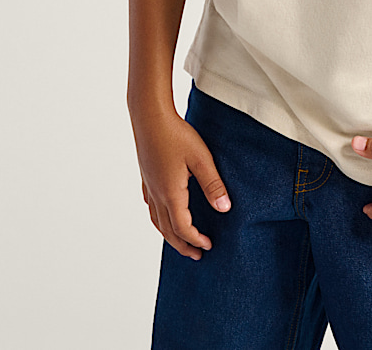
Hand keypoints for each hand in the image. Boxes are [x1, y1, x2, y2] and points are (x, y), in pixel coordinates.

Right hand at [132, 105, 231, 260]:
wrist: (149, 117)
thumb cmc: (176, 135)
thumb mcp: (201, 159)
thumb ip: (213, 185)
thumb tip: (225, 209)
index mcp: (171, 194)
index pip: (183, 228)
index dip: (196, 240)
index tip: (208, 246)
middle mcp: (157, 195)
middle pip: (168, 230)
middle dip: (183, 245)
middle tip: (196, 255)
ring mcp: (149, 186)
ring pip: (157, 220)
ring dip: (170, 235)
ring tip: (180, 241)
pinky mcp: (146, 177)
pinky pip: (151, 207)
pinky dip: (159, 218)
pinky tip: (164, 212)